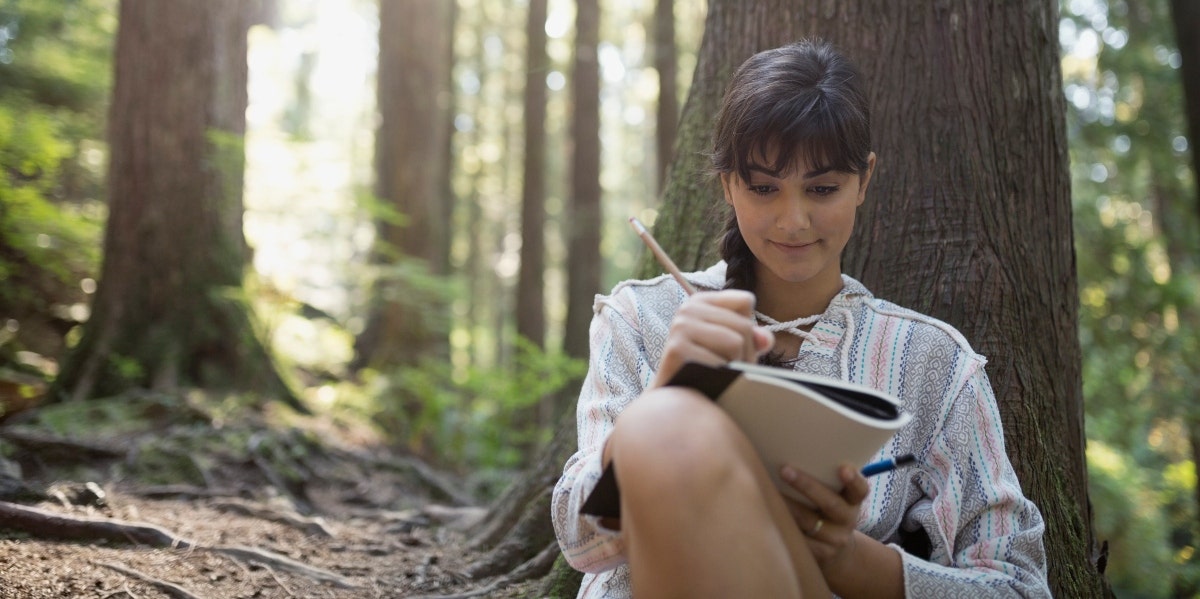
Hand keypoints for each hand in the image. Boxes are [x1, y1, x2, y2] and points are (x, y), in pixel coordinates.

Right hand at [650, 290, 773, 387]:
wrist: (675, 396)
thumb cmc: (706, 367)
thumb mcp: (733, 347)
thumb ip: (754, 338)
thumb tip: (766, 340)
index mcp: (701, 301)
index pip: (745, 301)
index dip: (749, 328)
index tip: (734, 346)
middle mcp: (688, 308)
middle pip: (744, 326)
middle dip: (745, 353)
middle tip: (728, 369)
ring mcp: (680, 326)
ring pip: (736, 342)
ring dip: (735, 366)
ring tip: (719, 375)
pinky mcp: (677, 349)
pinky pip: (720, 362)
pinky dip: (721, 378)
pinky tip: (708, 382)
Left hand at [779, 464, 869, 580]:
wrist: (837, 551)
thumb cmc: (827, 510)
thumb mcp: (835, 496)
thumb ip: (824, 478)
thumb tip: (789, 448)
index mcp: (853, 501)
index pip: (860, 489)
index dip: (853, 479)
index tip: (843, 468)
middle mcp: (847, 520)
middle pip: (830, 504)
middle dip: (807, 486)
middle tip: (784, 470)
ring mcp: (835, 540)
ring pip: (810, 523)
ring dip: (788, 507)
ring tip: (768, 492)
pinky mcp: (820, 554)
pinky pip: (800, 542)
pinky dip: (784, 528)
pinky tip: (769, 516)